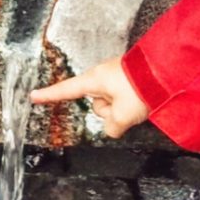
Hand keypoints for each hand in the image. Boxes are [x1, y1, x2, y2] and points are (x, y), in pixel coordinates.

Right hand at [29, 55, 150, 138]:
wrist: (166, 71)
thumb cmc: (141, 87)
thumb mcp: (123, 115)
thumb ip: (111, 127)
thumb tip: (112, 128)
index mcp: (94, 80)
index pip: (66, 90)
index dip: (49, 95)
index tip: (33, 96)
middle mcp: (101, 77)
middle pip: (96, 105)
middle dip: (111, 112)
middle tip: (128, 108)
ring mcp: (115, 77)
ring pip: (111, 104)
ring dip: (124, 108)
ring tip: (139, 102)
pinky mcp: (128, 78)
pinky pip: (123, 98)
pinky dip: (132, 102)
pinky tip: (143, 100)